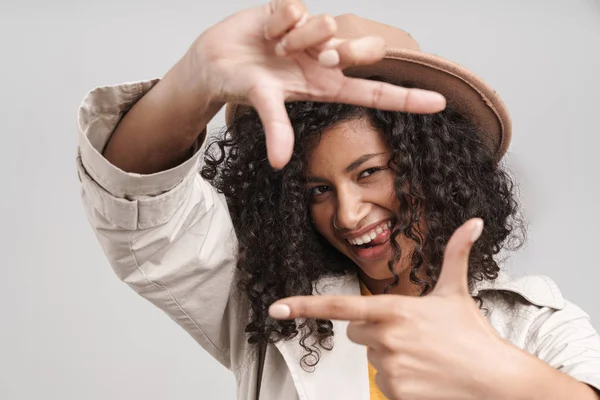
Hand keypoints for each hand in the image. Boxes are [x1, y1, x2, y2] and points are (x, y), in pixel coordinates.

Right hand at [191, 0, 445, 167]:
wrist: (214, 61)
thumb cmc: (243, 85)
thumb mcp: (262, 104)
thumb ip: (276, 128)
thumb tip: (279, 162)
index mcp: (326, 85)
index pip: (375, 93)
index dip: (408, 98)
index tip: (441, 102)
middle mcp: (324, 59)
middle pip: (363, 50)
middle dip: (347, 50)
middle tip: (319, 58)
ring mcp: (312, 34)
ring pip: (326, 25)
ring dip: (298, 37)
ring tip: (276, 46)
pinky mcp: (295, 11)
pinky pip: (298, 7)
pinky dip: (279, 19)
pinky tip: (268, 29)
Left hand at [269, 219, 518, 399]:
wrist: (496, 382)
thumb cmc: (475, 336)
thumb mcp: (457, 292)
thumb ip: (456, 254)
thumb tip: (473, 222)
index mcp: (393, 310)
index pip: (339, 306)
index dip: (304, 306)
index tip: (277, 308)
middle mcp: (384, 338)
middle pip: (357, 332)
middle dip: (376, 331)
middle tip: (411, 334)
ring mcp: (388, 367)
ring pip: (371, 357)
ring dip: (389, 355)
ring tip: (423, 355)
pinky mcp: (394, 392)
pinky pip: (382, 383)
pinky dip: (398, 379)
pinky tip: (423, 374)